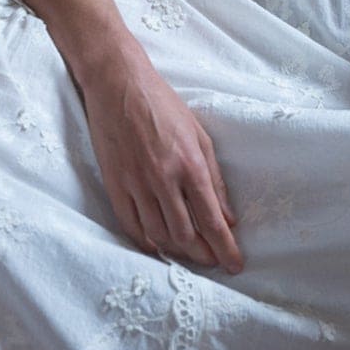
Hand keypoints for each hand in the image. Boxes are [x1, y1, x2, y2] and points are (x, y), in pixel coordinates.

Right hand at [79, 47, 243, 273]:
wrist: (118, 84)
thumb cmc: (163, 105)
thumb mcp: (199, 136)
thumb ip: (214, 179)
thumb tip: (228, 217)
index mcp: (190, 164)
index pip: (212, 219)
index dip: (225, 247)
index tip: (234, 265)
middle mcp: (164, 179)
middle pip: (185, 235)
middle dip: (203, 255)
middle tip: (212, 261)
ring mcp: (136, 183)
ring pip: (158, 234)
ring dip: (176, 251)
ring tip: (189, 254)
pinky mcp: (114, 184)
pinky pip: (131, 225)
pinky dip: (146, 241)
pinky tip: (156, 245)